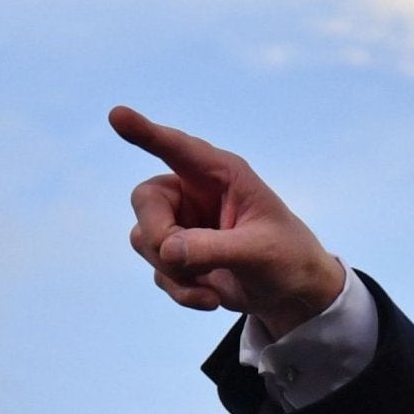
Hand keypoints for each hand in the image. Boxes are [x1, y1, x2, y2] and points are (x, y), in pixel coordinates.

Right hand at [111, 105, 346, 338]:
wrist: (295, 296)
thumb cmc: (288, 258)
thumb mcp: (259, 252)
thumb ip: (214, 248)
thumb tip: (167, 251)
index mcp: (221, 175)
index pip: (178, 149)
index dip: (146, 132)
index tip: (118, 115)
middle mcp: (194, 192)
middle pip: (145, 201)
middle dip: (159, 237)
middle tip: (181, 262)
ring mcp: (182, 223)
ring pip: (145, 239)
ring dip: (175, 272)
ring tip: (213, 285)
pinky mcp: (179, 255)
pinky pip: (158, 271)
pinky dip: (182, 290)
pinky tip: (212, 298)